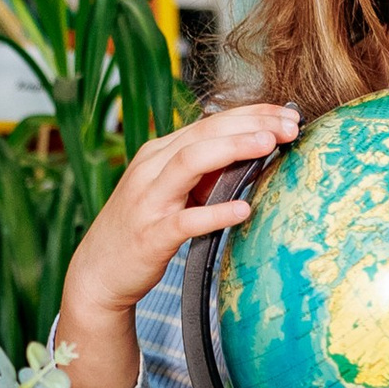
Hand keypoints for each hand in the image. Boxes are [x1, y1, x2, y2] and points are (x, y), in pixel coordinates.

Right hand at [57, 105, 300, 387]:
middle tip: (290, 125)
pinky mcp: (152, 235)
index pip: (210, 122)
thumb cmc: (141, 228)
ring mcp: (149, 201)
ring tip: (269, 145)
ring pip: (191, 162)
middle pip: (204, 134)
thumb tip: (253, 154)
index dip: (250, 114)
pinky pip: (187, 220)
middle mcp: (151, 169)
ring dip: (233, 149)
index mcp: (158, 154)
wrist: (98, 273)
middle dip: (250, 125)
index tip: (287, 114)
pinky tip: (244, 210)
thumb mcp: (169, 191)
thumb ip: (202, 172)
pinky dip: (216, 213)